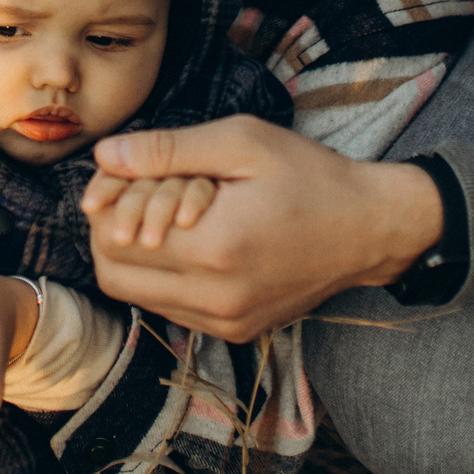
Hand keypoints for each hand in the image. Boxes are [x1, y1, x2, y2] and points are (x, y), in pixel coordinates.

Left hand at [78, 115, 441, 341]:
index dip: (107, 201)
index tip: (126, 173)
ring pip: (137, 295)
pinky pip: (171, 307)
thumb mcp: (241, 143)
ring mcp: (225, 322)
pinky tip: (191, 241)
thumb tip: (104, 154)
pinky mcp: (235, 331)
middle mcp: (215, 299)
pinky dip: (164, 275)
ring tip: (168, 215)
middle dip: (111, 230)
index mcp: (214, 250)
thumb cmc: (309, 177)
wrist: (370, 229)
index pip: (112, 238)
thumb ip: (166, 150)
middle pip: (113, 274)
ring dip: (135, 255)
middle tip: (138, 192)